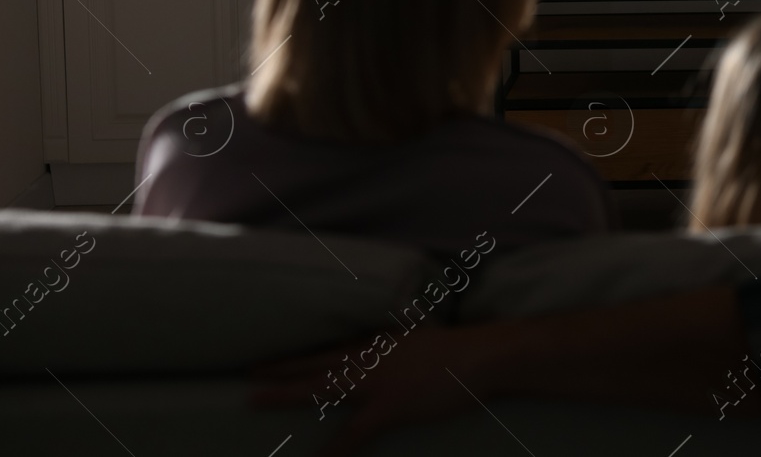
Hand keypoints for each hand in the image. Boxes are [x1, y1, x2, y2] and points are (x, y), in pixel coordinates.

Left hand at [252, 324, 498, 455]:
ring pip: (321, 388)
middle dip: (282, 371)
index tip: (275, 360)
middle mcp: (370, 359)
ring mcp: (376, 382)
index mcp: (380, 344)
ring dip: (288, 395)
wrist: (482, 356)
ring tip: (256, 400)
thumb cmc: (462, 351)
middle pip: (317, 365)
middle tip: (251, 375)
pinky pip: (353, 434)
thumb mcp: (425, 343)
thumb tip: (393, 356)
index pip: (331, 350)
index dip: (300, 357)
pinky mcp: (389, 406)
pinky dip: (332, 451)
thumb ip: (402, 351)